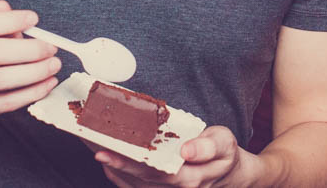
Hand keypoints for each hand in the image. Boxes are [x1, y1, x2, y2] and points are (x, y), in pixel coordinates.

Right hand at [0, 0, 60, 123]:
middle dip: (29, 50)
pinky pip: (6, 102)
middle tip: (51, 48)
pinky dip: (31, 93)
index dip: (9, 21)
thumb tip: (4, 6)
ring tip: (53, 65)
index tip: (34, 19)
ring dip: (33, 73)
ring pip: (0, 79)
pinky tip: (47, 84)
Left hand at [92, 126, 252, 187]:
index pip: (154, 172)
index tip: (107, 153)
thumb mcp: (225, 143)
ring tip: (95, 150)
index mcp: (191, 178)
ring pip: (136, 186)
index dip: (128, 164)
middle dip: (115, 165)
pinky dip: (122, 177)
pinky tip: (109, 163)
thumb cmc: (226, 156)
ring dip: (115, 170)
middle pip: (139, 180)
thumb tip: (186, 150)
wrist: (233, 177)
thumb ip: (208, 145)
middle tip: (94, 149)